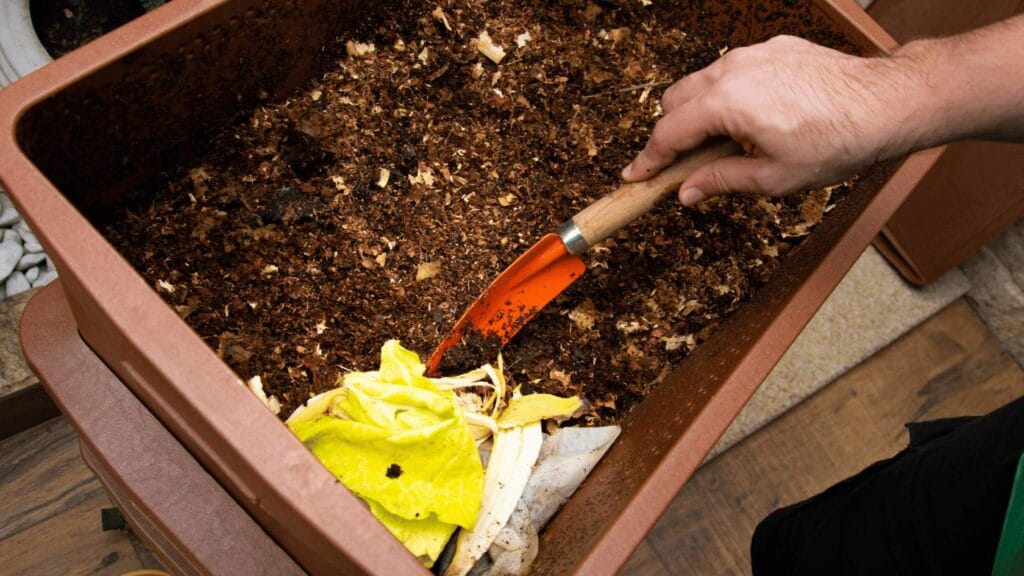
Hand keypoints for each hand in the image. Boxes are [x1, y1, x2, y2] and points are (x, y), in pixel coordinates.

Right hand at [621, 35, 924, 204]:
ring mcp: (754, 54)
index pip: (669, 133)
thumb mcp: (773, 177)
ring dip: (697, 113)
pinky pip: (733, 70)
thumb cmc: (837, 141)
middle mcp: (733, 70)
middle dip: (669, 133)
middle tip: (678, 165)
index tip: (635, 175)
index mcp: (727, 103)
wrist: (887, 103)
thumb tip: (687, 192)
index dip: (648, 159)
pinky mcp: (774, 48)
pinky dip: (726, 95)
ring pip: (702, 82)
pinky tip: (748, 119)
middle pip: (675, 101)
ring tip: (718, 145)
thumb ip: (721, 181)